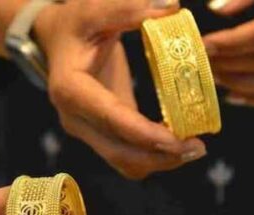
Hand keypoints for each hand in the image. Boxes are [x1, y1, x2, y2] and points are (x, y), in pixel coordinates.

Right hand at [34, 0, 207, 179]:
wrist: (55, 40)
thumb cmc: (75, 24)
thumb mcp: (95, 9)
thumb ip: (129, 9)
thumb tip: (171, 7)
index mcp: (71, 89)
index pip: (111, 119)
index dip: (145, 134)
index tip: (179, 140)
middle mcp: (74, 118)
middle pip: (119, 152)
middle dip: (160, 156)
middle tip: (199, 147)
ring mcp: (85, 130)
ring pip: (123, 161)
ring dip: (159, 161)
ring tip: (193, 148)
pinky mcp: (98, 134)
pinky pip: (126, 155)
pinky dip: (152, 155)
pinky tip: (177, 143)